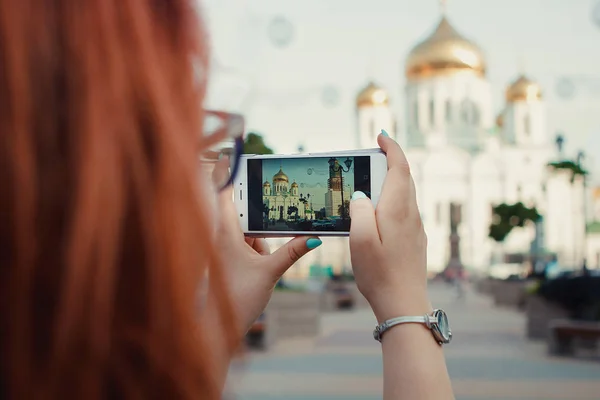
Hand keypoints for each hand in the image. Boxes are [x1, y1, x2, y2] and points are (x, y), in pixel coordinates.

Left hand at [211, 161, 321, 335]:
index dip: (227, 172)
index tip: (231, 153)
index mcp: (225, 234)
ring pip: (246, 232)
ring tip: (262, 264)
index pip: (223, 193)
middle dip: (259, 221)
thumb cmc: (237, 299)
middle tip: (268, 227)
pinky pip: (245, 245)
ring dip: (259, 243)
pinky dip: (256, 251)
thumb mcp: (270, 272)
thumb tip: (315, 238)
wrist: (218, 328)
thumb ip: (292, 252)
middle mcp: (220, 237)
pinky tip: (261, 268)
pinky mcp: (226, 259)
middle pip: (241, 213)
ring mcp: (222, 249)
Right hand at [349, 133, 429, 322]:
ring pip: (406, 194)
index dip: (392, 148)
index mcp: (397, 209)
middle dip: (391, 161)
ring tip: (370, 183)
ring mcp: (416, 227)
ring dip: (391, 181)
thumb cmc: (379, 273)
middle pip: (404, 178)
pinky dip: (393, 200)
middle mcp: (411, 214)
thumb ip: (359, 212)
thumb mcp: (360, 240)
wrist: (404, 303)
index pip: (400, 167)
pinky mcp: (415, 240)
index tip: (381, 135)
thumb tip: (360, 196)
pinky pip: (405, 210)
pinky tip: (378, 213)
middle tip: (372, 156)